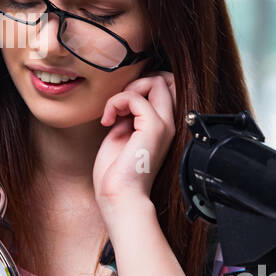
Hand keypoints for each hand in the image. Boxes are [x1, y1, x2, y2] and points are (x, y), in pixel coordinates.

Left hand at [92, 71, 176, 214]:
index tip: (120, 105)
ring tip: (113, 112)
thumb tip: (123, 98)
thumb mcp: (122, 134)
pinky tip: (108, 120)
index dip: (141, 86)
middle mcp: (168, 123)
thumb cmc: (117, 172)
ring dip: (126, 91)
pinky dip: (116, 102)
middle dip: (135, 83)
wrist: (120, 196)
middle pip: (164, 79)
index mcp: (162, 125)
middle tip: (117, 106)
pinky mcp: (154, 128)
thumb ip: (128, 115)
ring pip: (156, 81)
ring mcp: (164, 125)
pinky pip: (135, 98)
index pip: (164, 87)